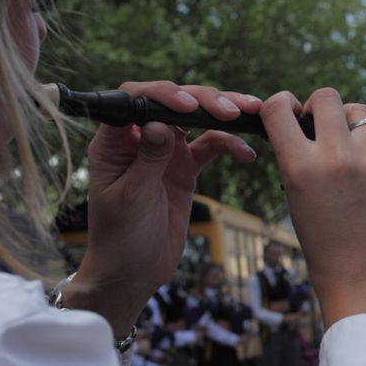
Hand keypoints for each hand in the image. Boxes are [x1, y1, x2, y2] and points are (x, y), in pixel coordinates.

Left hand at [68, 81, 259, 337]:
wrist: (133, 271)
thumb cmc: (120, 237)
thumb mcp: (132, 198)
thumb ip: (147, 159)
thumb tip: (159, 123)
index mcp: (115, 142)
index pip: (134, 100)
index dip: (162, 94)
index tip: (187, 106)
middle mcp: (140, 139)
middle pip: (172, 103)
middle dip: (203, 101)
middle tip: (231, 110)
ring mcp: (165, 152)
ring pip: (196, 120)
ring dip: (222, 114)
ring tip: (250, 115)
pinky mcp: (185, 168)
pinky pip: (211, 146)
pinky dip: (229, 145)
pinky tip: (247, 153)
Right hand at [260, 88, 365, 326]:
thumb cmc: (326, 251)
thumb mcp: (298, 202)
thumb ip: (302, 163)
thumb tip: (309, 132)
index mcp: (300, 167)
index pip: (279, 108)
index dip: (281, 103)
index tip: (289, 112)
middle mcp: (336, 156)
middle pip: (328, 97)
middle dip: (321, 106)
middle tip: (321, 126)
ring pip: (361, 114)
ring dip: (351, 124)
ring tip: (348, 150)